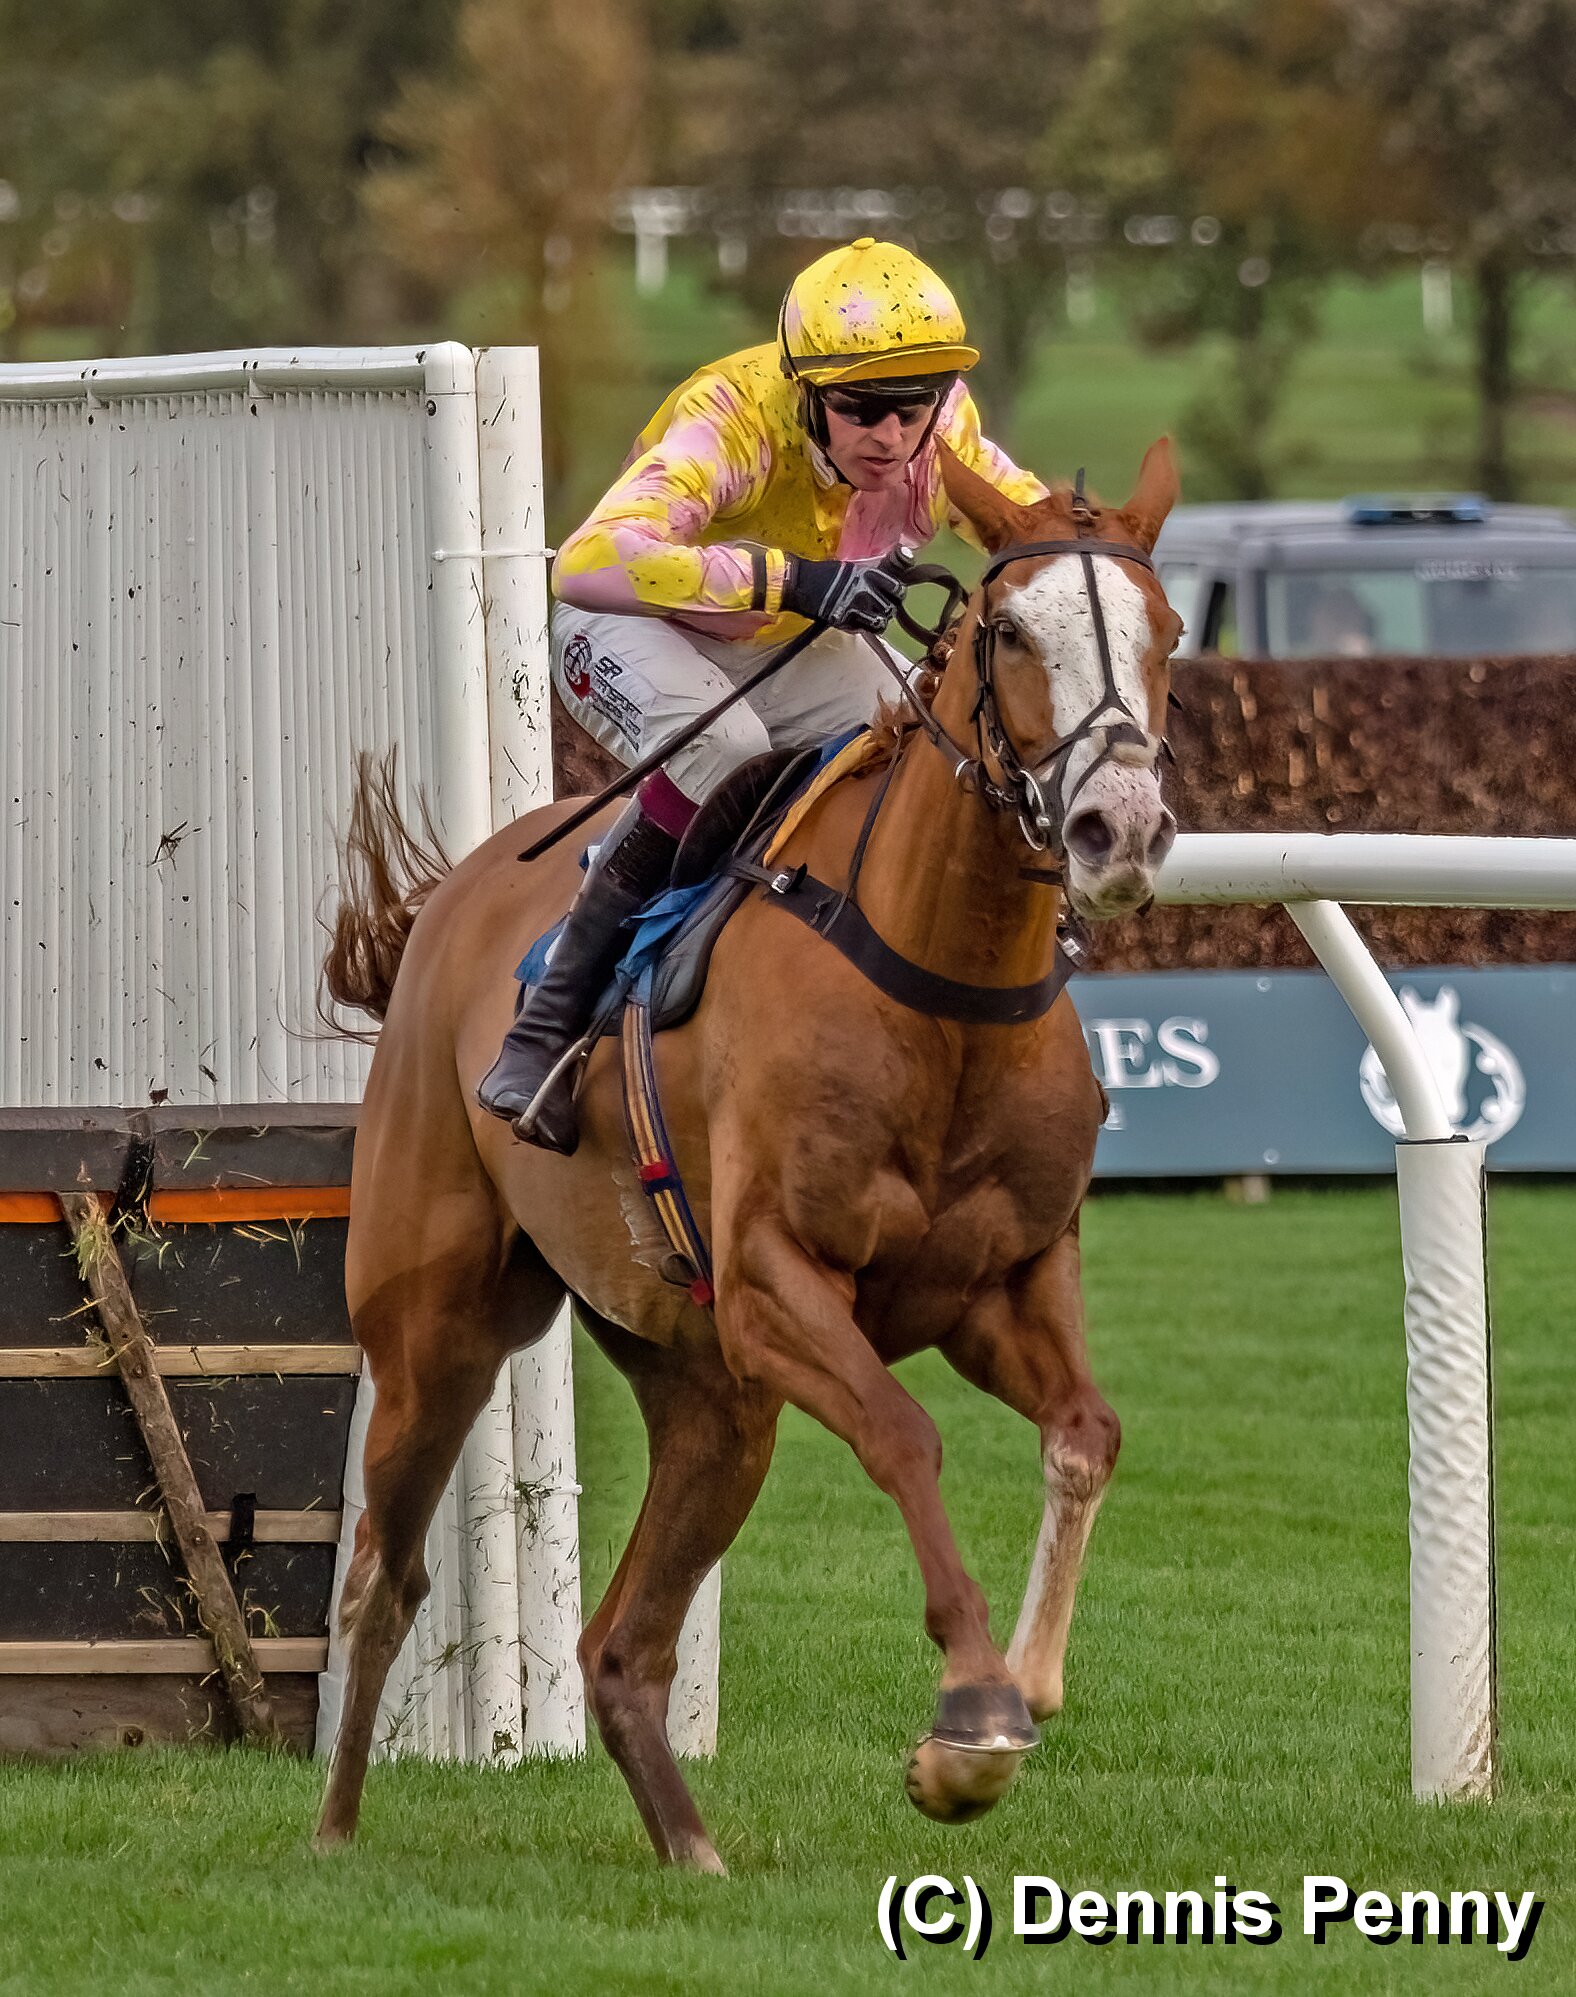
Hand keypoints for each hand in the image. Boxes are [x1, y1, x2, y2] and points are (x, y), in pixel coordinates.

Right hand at [781, 553, 911, 632]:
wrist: (801, 583)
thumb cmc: (824, 573)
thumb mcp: (852, 567)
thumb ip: (871, 573)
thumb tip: (886, 576)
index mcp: (869, 574)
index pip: (897, 587)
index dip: (897, 593)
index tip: (893, 593)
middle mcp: (866, 590)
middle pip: (893, 607)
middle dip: (889, 608)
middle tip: (881, 607)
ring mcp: (857, 607)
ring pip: (883, 622)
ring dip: (879, 621)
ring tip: (871, 617)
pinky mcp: (846, 621)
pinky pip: (866, 629)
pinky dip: (865, 628)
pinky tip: (859, 622)